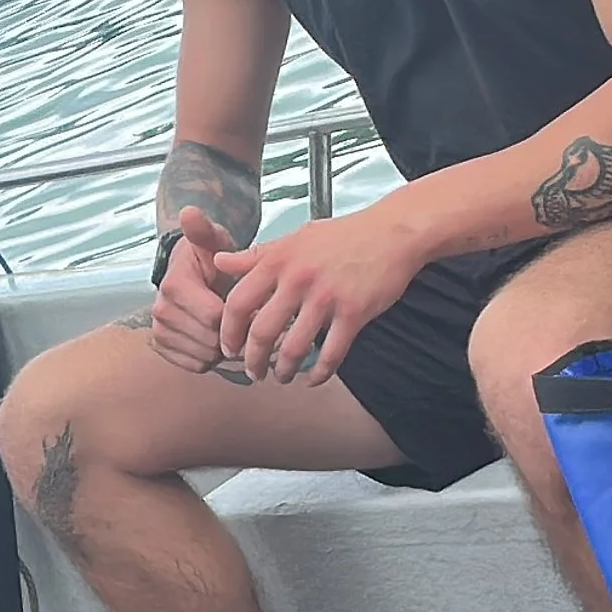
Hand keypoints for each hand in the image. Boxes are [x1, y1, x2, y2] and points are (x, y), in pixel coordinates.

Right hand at [149, 208, 240, 373]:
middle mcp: (161, 310)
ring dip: (223, 347)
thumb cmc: (209, 258)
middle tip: (240, 316)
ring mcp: (159, 330)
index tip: (248, 305)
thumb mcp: (212, 242)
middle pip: (212, 341)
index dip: (239, 317)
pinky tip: (214, 337)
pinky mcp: (161, 347)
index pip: (215, 318)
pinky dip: (210, 357)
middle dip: (232, 333)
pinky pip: (195, 365)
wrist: (190, 274)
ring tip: (227, 325)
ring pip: (205, 357)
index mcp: (174, 286)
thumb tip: (189, 212)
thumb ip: (204, 231)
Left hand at [209, 199, 424, 380]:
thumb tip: (218, 261)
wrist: (392, 232)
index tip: (228, 348)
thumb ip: (256, 255)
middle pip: (261, 331)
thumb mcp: (294, 238)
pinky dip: (320, 373)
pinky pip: (331, 353)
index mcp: (278, 260)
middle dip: (253, 360)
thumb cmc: (343, 235)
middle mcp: (297, 279)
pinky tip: (314, 379)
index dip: (228, 332)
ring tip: (282, 377)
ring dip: (284, 370)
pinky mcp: (354, 312)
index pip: (238, 303)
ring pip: (295, 348)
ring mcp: (326, 297)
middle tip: (253, 372)